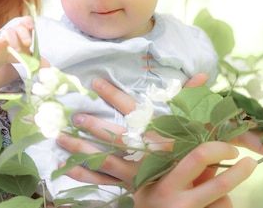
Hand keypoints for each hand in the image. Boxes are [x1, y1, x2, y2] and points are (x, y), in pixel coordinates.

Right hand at [0, 16, 33, 61]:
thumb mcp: (26, 57)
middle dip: (23, 34)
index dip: (28, 22)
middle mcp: (12, 33)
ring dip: (12, 40)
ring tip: (16, 51)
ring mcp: (1, 38)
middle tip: (28, 44)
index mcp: (22, 33)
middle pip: (17, 28)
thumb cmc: (14, 52)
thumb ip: (37, 61)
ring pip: (6, 33)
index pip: (25, 22)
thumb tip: (48, 67)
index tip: (32, 27)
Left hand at [55, 74, 213, 186]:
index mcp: (157, 134)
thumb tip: (203, 75)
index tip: (95, 82)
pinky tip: (65, 167)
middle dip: (93, 126)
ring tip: (60, 139)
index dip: (113, 95)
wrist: (199, 187)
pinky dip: (83, 174)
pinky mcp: (129, 185)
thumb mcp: (196, 124)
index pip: (132, 109)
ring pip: (103, 159)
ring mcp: (134, 171)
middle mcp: (143, 152)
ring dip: (80, 149)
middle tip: (74, 117)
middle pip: (114, 137)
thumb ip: (193, 99)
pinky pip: (103, 180)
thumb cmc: (196, 151)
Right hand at [131, 141, 256, 207]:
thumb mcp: (156, 181)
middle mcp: (182, 203)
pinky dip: (219, 206)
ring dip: (222, 195)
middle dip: (241, 171)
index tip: (231, 149)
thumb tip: (213, 156)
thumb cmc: (149, 200)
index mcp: (167, 185)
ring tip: (207, 197)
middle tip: (250, 162)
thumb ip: (181, 169)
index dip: (218, 149)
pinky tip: (206, 206)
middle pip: (220, 184)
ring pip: (224, 201)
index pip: (198, 158)